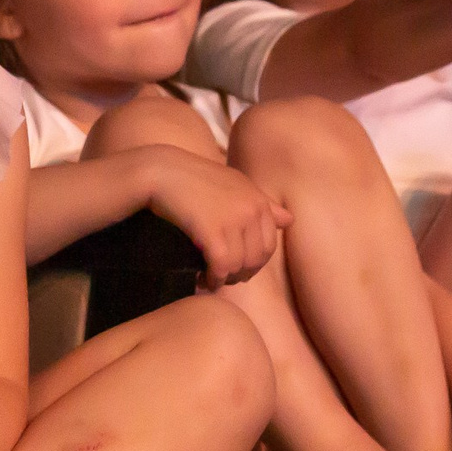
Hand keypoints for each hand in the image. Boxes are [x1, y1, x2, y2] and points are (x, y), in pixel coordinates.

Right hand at [139, 148, 290, 288]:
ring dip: (224, 279)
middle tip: (222, 277)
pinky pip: (221, 267)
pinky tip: (203, 279)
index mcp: (259, 201)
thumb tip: (290, 219)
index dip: (252, 263)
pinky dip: (213, 279)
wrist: (162, 172)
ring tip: (209, 278)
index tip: (234, 268)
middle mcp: (251, 210)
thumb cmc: (195, 179)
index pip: (269, 246)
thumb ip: (262, 202)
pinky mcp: (213, 231)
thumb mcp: (233, 185)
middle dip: (241, 274)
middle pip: (256, 260)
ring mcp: (233, 220)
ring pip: (239, 266)